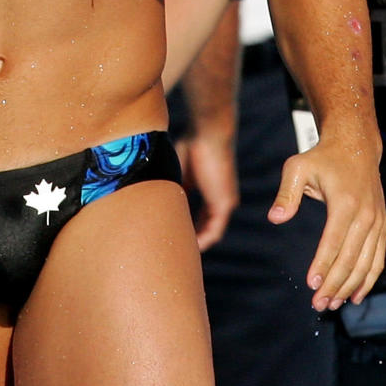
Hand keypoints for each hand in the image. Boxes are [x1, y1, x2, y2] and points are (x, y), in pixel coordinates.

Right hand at [175, 131, 238, 251]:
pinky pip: (214, 230)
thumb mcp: (181, 172)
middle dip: (191, 239)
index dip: (187, 228)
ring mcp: (224, 202)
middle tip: (173, 250)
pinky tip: (189, 247)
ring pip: (209, 231)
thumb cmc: (193, 144)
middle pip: (205, 227)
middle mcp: (219, 199)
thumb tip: (160, 204)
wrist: (208, 133)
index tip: (173, 236)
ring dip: (196, 243)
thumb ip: (176, 189)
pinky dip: (203, 240)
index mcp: (210, 191)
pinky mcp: (224, 203)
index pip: (198, 216)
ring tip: (179, 253)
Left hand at [268, 134, 385, 311]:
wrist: (356, 146)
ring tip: (332, 304)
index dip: (323, 266)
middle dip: (334, 284)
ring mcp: (377, 222)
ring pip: (366, 264)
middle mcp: (366, 215)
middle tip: (319, 304)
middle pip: (350, 259)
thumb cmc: (322, 158)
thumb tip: (275, 218)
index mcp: (345, 203)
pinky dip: (368, 280)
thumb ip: (286, 194)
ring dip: (350, 287)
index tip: (311, 285)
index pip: (333, 242)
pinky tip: (356, 296)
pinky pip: (378, 259)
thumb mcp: (297, 167)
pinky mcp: (382, 226)